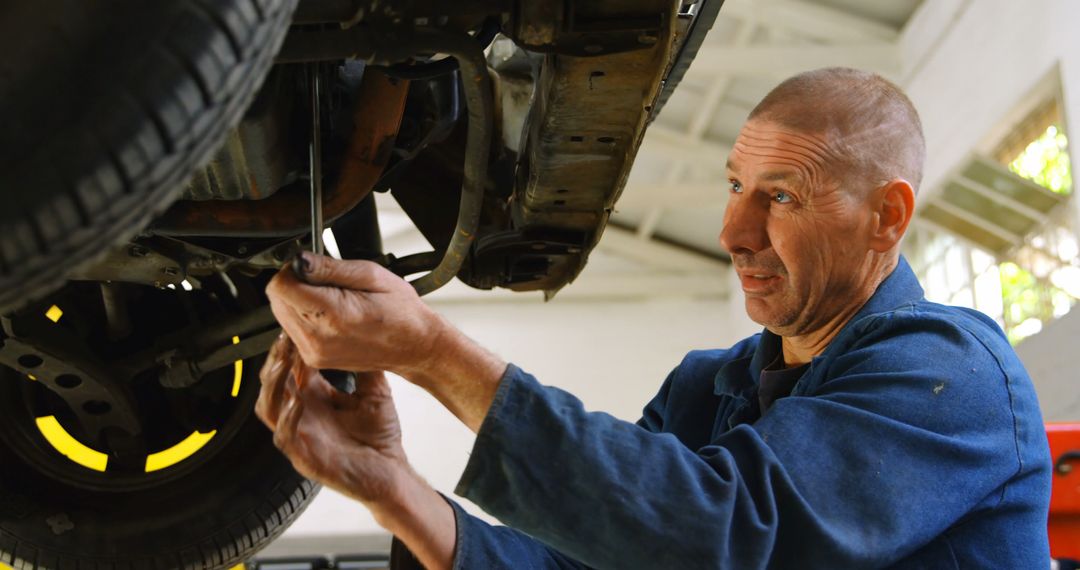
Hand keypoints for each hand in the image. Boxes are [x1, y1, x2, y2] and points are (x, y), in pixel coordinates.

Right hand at [255, 333, 408, 505]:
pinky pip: (284, 437)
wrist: (391, 474)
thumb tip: (370, 334)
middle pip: (272, 383)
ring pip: (268, 408)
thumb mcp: (375, 393)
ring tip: (284, 362)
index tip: (296, 326)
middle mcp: (301, 415)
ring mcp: (299, 437)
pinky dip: (287, 417)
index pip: (290, 369)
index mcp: (314, 399)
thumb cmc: (379, 437)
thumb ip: (367, 367)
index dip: (289, 348)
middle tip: (285, 338)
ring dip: (273, 384)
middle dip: (275, 359)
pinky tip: (296, 400)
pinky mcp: (304, 458)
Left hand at [265, 253, 446, 376]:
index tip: (312, 267)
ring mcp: (314, 353)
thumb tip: (300, 260)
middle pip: (276, 299)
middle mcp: (317, 339)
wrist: (415, 347)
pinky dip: (305, 315)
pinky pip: (292, 329)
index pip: (280, 286)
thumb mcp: (371, 275)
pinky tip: (330, 314)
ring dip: (299, 300)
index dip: (293, 269)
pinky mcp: (314, 359)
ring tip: (332, 299)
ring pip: (281, 313)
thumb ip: (330, 267)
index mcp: (332, 315)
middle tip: (327, 283)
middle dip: (295, 284)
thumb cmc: (401, 312)